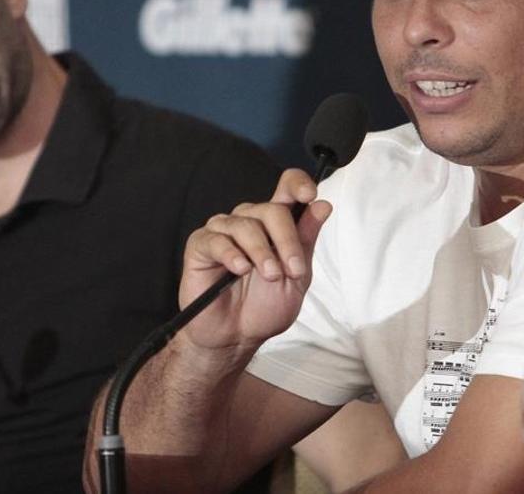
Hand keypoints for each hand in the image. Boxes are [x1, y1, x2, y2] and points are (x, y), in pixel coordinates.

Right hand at [178, 168, 331, 350]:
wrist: (236, 337)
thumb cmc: (264, 307)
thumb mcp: (296, 277)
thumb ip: (306, 240)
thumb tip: (323, 205)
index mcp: (275, 224)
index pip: (286, 188)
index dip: (298, 184)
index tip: (310, 195)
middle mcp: (249, 221)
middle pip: (271, 210)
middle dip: (287, 240)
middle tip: (292, 270)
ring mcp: (223, 231)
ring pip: (245, 224)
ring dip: (262, 252)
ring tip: (270, 276)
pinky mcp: (200, 245)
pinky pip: (216, 239)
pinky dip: (232, 254)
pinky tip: (240, 270)